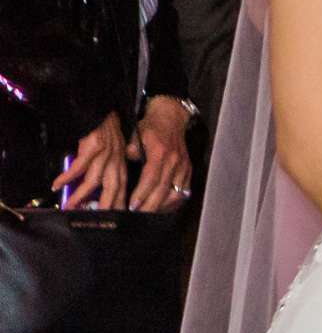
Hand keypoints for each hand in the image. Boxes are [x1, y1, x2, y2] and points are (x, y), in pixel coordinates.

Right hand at [52, 114, 127, 209]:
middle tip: (95, 220)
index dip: (120, 202)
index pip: (123, 186)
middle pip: (113, 187)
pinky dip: (68, 176)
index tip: (115, 218)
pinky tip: (57, 184)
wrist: (102, 109)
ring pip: (94, 180)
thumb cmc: (105, 132)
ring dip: (81, 195)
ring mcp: (105, 154)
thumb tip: (100, 188)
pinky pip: (79, 166)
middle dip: (105, 205)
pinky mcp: (92, 146)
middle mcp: (115, 160)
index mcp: (121, 162)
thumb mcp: (114, 150)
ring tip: (69, 206)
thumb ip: (111, 167)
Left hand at [126, 98, 194, 212]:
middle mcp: (174, 161)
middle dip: (149, 205)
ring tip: (150, 213)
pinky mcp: (188, 168)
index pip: (151, 178)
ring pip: (175, 192)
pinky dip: (174, 200)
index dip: (141, 194)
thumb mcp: (135, 136)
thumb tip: (121, 170)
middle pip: (163, 189)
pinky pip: (184, 190)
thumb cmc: (151, 126)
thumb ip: (129, 154)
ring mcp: (183, 166)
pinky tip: (164, 206)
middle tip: (137, 215)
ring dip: (162, 205)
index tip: (132, 206)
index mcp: (160, 152)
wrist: (172, 116)